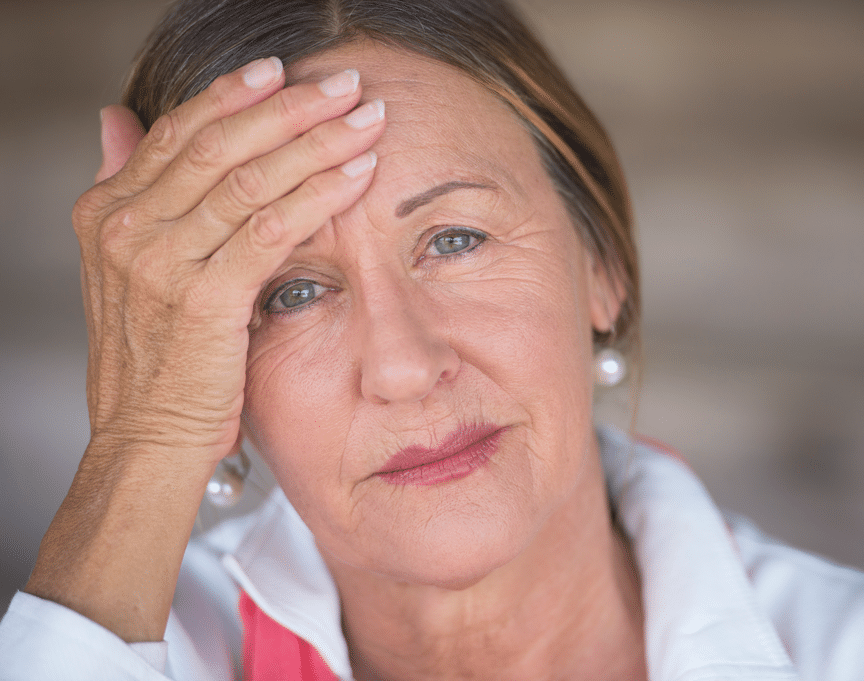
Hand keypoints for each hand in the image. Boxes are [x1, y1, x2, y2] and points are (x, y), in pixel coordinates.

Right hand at [76, 57, 383, 465]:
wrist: (146, 438)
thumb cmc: (156, 359)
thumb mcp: (130, 269)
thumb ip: (132, 190)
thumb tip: (118, 117)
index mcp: (108, 212)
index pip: (178, 131)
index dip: (233, 93)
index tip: (282, 70)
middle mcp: (126, 228)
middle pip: (220, 143)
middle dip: (291, 108)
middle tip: (344, 85)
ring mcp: (161, 262)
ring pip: (251, 178)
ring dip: (317, 143)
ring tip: (366, 121)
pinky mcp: (203, 298)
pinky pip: (271, 228)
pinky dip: (319, 195)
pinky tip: (357, 175)